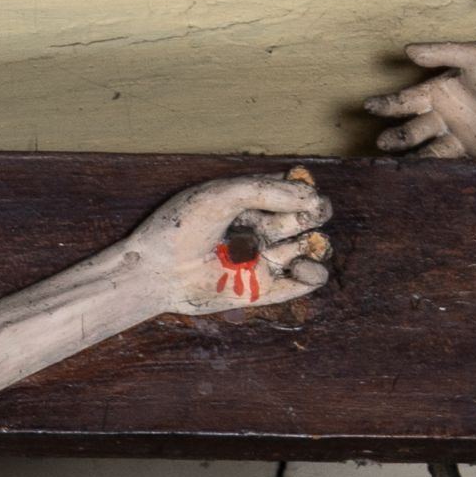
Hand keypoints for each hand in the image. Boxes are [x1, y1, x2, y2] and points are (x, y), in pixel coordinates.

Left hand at [127, 171, 332, 316]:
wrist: (156, 271)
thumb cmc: (181, 228)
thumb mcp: (224, 195)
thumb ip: (269, 191)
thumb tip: (314, 199)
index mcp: (252, 202)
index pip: (295, 189)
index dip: (304, 188)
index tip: (300, 187)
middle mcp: (260, 229)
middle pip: (308, 216)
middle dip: (317, 212)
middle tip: (306, 215)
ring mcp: (263, 259)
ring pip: (312, 248)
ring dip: (319, 243)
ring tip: (306, 243)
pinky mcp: (263, 289)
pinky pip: (304, 283)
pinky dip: (314, 274)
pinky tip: (301, 267)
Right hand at [366, 39, 475, 163]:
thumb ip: (444, 51)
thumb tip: (408, 49)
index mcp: (438, 93)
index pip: (405, 101)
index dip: (387, 104)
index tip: (368, 106)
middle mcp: (442, 118)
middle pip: (411, 131)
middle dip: (396, 138)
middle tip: (383, 142)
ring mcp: (457, 138)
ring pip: (426, 153)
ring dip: (411, 160)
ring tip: (396, 169)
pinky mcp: (473, 156)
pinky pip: (450, 167)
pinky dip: (436, 174)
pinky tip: (424, 182)